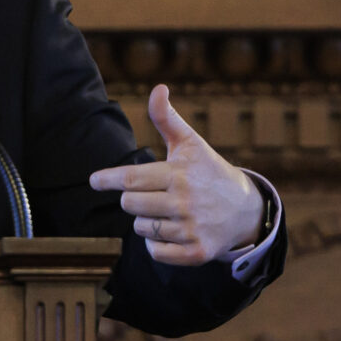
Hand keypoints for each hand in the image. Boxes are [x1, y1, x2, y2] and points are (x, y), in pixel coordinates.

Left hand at [88, 85, 263, 266]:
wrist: (246, 209)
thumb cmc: (209, 172)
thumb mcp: (190, 143)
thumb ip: (167, 118)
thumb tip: (158, 88)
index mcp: (179, 174)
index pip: (132, 178)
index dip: (108, 179)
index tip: (94, 180)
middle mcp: (184, 202)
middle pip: (130, 205)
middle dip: (132, 199)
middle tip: (149, 194)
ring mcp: (191, 229)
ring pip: (141, 228)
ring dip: (146, 221)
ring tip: (166, 211)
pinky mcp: (196, 252)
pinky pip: (155, 252)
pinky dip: (156, 244)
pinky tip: (171, 231)